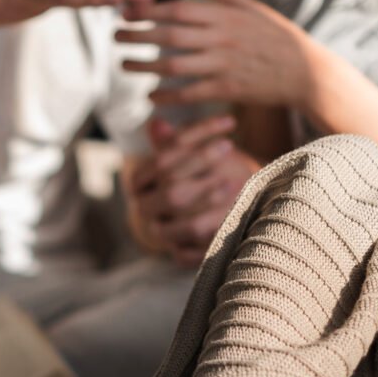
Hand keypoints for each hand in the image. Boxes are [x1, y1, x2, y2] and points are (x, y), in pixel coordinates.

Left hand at [114, 0, 312, 109]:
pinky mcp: (226, 89)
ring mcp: (223, 64)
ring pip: (173, 65)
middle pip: (169, 35)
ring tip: (123, 66)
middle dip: (138, 35)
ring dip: (144, 66)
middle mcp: (221, 38)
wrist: (304, 71)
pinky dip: (167, 95)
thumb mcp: (253, 8)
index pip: (178, 9)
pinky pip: (188, 93)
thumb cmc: (276, 37)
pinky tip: (150, 96)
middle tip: (114, 36)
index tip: (126, 11)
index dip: (149, 10)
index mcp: (225, 16)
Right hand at [128, 114, 259, 265]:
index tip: (229, 122)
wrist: (218, 206)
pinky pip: (196, 252)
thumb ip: (174, 143)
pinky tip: (236, 216)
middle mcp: (146, 210)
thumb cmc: (208, 172)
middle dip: (203, 167)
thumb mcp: (193, 154)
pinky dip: (218, 235)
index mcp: (140, 184)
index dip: (196, 139)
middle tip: (229, 147)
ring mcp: (164, 234)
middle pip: (173, 193)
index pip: (161, 162)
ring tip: (237, 181)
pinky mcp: (181, 254)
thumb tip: (155, 123)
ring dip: (216, 201)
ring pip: (188, 224)